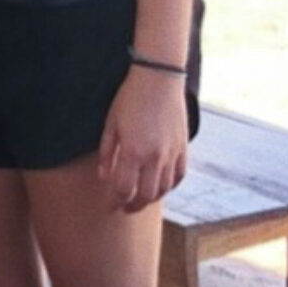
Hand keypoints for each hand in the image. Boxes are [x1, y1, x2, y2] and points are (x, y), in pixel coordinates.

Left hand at [96, 68, 188, 211]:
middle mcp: (154, 157)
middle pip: (145, 195)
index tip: (109, 206)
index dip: (114, 201)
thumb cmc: (130, 98)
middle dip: (132, 206)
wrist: (159, 79)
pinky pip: (178, 176)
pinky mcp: (183, 148)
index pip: (123, 189)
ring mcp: (171, 154)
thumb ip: (106, 153)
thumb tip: (104, 177)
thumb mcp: (111, 123)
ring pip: (163, 189)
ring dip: (151, 198)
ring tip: (140, 198)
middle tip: (124, 207)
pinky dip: (169, 186)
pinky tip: (160, 186)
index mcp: (132, 151)